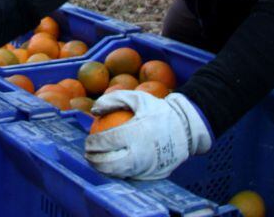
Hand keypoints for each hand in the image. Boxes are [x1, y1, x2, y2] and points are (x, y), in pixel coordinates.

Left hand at [84, 90, 211, 179]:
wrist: (186, 128)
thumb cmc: (158, 111)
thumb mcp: (137, 98)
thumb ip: (113, 100)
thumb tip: (93, 110)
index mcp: (137, 133)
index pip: (108, 142)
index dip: (94, 143)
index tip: (88, 142)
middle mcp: (142, 153)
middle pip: (110, 163)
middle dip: (95, 161)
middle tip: (89, 154)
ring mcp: (148, 167)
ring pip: (120, 174)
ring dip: (104, 170)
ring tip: (97, 162)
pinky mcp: (153, 176)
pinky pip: (132, 176)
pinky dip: (120, 173)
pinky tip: (111, 168)